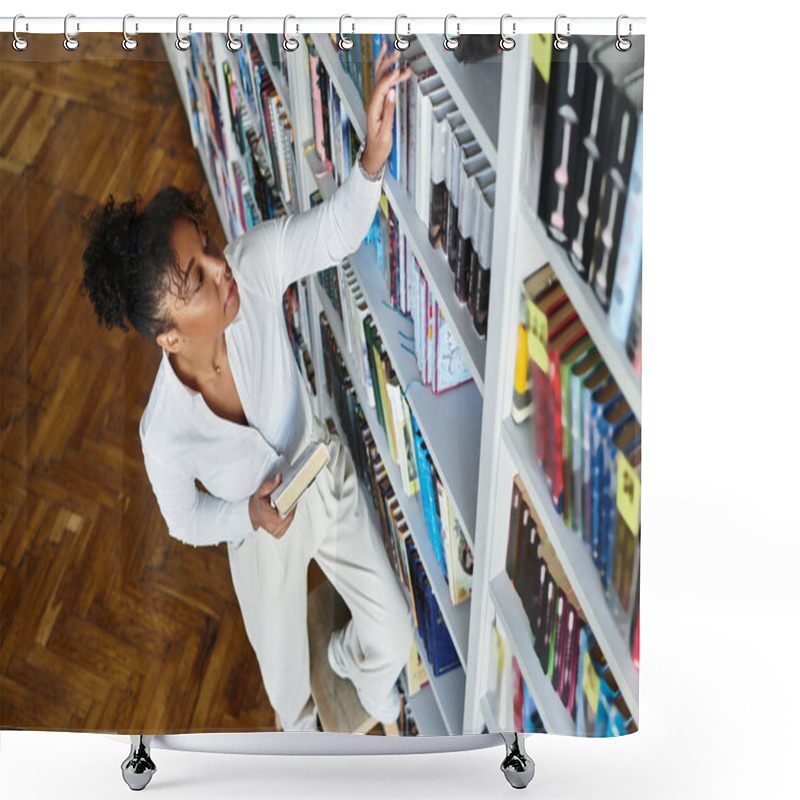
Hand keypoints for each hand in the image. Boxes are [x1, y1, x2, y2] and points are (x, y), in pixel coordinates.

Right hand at [248, 473, 297, 539]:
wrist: (251, 514)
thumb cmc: (256, 504)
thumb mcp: (261, 491)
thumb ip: (271, 484)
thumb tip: (279, 478)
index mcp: (267, 518)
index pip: (285, 513)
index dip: (290, 506)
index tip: (292, 499)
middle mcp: (271, 527)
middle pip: (289, 516)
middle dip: (291, 507)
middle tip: (290, 498)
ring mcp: (275, 532)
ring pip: (290, 520)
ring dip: (290, 512)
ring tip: (286, 504)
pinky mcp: (278, 533)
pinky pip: (288, 524)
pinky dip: (288, 517)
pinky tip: (284, 511)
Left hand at [361, 41, 412, 175]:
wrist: (373, 153)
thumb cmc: (379, 145)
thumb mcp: (385, 131)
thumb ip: (388, 111)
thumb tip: (391, 93)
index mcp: (373, 108)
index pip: (381, 88)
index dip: (390, 78)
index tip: (399, 71)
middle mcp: (372, 102)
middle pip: (378, 77)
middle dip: (387, 64)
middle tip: (398, 54)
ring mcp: (375, 101)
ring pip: (380, 78)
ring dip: (388, 65)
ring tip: (396, 53)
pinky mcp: (379, 102)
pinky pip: (383, 84)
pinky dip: (388, 73)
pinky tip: (393, 66)